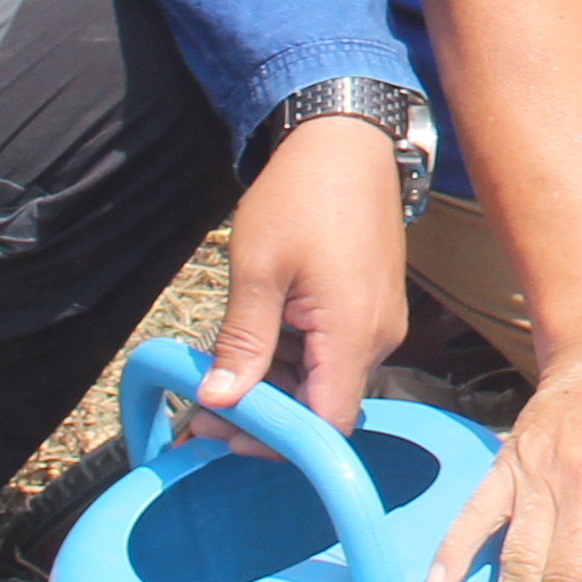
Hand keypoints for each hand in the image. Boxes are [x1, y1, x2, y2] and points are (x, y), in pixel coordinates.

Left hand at [196, 112, 409, 443]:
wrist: (344, 140)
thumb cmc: (302, 195)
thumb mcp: (258, 269)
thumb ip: (242, 342)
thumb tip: (220, 399)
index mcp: (354, 332)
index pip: (326, 424)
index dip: (276, 441)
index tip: (224, 433)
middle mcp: (378, 336)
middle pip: (323, 405)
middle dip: (264, 415)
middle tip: (203, 410)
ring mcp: (378, 320)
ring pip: (323, 378)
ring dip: (273, 384)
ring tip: (217, 374)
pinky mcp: (370, 305)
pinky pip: (331, 351)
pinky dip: (291, 358)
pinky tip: (251, 345)